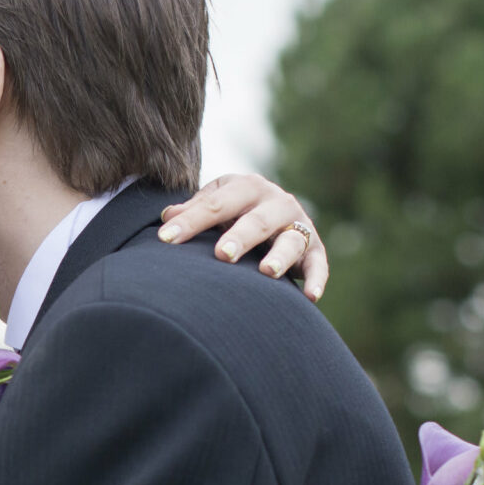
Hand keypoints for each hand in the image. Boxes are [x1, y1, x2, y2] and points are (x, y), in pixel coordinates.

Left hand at [156, 173, 328, 300]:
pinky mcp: (314, 248)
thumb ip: (194, 210)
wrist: (276, 212)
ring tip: (267, 271)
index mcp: (247, 187)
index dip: (190, 221)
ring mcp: (298, 224)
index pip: (215, 204)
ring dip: (280, 256)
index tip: (165, 239)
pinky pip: (318, 265)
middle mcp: (275, 202)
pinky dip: (316, 280)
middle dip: (240, 237)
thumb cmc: (235, 211)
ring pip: (290, 240)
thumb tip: (166, 216)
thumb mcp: (217, 204)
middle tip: (222, 254)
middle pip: (256, 220)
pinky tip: (309, 297)